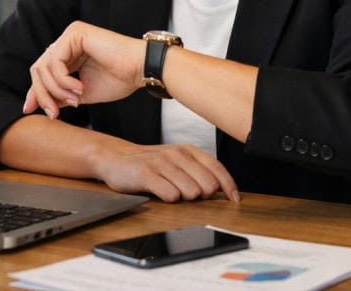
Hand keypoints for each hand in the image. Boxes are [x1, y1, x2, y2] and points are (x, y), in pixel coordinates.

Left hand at [23, 21, 143, 117]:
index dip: (35, 92)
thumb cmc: (119, 79)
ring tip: (76, 100)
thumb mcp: (83, 93)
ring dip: (56, 90)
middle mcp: (67, 41)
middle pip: (38, 69)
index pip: (43, 72)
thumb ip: (62, 96)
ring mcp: (70, 35)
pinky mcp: (75, 34)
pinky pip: (55, 62)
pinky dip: (63, 81)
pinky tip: (79, 89)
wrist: (140, 69)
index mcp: (69, 53)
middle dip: (42, 94)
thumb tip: (42, 105)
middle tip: (54, 114)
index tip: (30, 110)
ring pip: (43, 67)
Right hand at [96, 143, 239, 201]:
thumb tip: (222, 190)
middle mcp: (178, 154)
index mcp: (189, 150)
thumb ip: (198, 171)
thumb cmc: (151, 164)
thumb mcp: (177, 162)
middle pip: (207, 185)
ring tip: (169, 190)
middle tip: (186, 193)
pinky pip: (170, 195)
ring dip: (183, 198)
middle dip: (202, 196)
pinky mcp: (147, 173)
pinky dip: (168, 199)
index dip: (229, 186)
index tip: (234, 200)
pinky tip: (160, 193)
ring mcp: (162, 163)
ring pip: (190, 192)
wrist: (116, 158)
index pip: (217, 169)